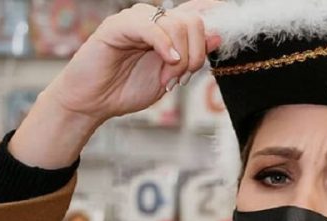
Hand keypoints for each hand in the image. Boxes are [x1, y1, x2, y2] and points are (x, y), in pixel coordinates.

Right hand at [11, 0, 222, 167]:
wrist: (93, 103)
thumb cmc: (125, 89)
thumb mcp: (169, 77)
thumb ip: (191, 57)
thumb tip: (216, 36)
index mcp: (166, 31)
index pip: (197, 11)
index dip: (216, 12)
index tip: (233, 18)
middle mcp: (153, 20)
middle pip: (194, 21)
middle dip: (196, 55)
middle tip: (181, 79)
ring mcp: (136, 20)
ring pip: (178, 23)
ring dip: (181, 57)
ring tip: (168, 80)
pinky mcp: (117, 26)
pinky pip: (150, 25)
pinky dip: (164, 44)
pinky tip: (168, 62)